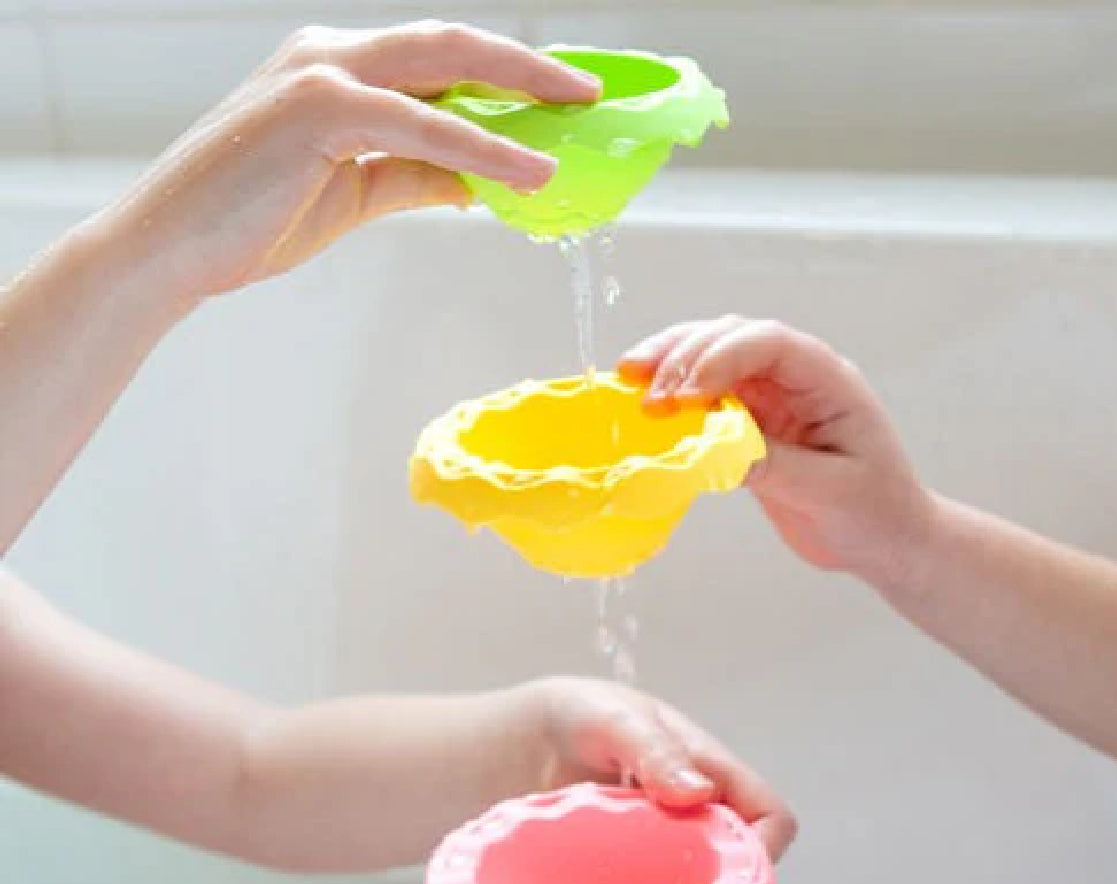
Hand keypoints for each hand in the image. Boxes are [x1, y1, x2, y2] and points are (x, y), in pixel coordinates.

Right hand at [103, 21, 598, 299]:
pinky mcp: (318, 111)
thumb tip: (476, 180)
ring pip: (443, 66)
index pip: (438, 60)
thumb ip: (416, 176)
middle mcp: (331, 55)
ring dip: (518, 92)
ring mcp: (322, 74)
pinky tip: (529, 169)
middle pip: (453, 43)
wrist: (170, 248)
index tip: (556, 99)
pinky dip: (480, 143)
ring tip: (577, 117)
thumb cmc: (250, 219)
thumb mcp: (354, 193)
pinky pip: (420, 123)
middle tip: (588, 92)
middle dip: (527, 65)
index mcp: (337, 69)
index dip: (503, 74)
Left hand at [527, 677, 795, 861]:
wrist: (520, 737)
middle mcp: (695, 816)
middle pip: (736, 869)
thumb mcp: (615, 720)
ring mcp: (662, 848)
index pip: (768, 817)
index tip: (725, 880)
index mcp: (710, 773)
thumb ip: (655, 750)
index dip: (762, 850)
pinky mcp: (626, 874)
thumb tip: (701, 793)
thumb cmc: (579, 714)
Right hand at [619, 317, 935, 590]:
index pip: (770, 344)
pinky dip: (673, 400)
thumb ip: (775, 466)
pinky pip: (705, 399)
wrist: (886, 540)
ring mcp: (771, 397)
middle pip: (731, 338)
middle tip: (646, 396)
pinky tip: (644, 410)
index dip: (722, 358)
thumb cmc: (876, 512)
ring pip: (711, 360)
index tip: (685, 396)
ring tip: (629, 385)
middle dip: (683, 357)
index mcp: (828, 380)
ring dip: (669, 367)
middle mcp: (797, 378)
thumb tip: (716, 450)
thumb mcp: (829, 492)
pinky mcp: (751, 423)